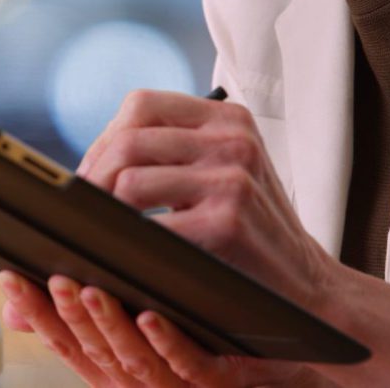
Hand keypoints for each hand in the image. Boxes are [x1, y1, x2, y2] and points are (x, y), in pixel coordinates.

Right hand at [0, 270, 333, 386]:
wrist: (291, 361)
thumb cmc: (209, 335)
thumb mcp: (143, 321)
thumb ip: (90, 307)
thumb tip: (27, 291)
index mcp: (118, 361)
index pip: (66, 338)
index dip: (36, 311)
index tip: (12, 277)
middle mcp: (141, 377)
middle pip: (92, 351)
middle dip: (66, 316)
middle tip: (51, 277)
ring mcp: (179, 383)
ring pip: (133, 360)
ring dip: (108, 325)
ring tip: (92, 288)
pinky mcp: (221, 382)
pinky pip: (190, 365)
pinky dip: (167, 343)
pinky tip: (154, 314)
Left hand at [78, 89, 332, 309]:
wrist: (308, 285)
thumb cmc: (250, 230)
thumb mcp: (224, 171)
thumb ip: (171, 153)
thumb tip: (84, 166)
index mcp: (227, 118)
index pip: (141, 105)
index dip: (103, 139)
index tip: (90, 176)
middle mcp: (233, 139)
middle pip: (128, 141)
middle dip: (92, 179)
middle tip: (81, 214)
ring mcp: (232, 178)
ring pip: (129, 181)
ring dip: (104, 213)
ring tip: (101, 235)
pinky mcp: (228, 221)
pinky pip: (150, 226)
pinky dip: (126, 243)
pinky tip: (126, 256)